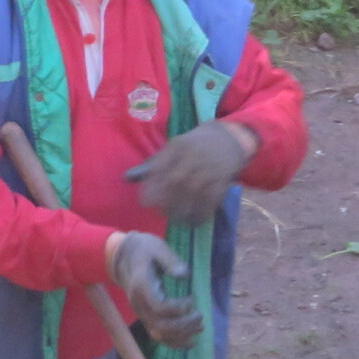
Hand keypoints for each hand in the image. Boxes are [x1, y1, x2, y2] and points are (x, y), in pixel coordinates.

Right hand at [108, 230, 202, 349]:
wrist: (122, 257)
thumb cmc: (143, 250)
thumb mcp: (158, 247)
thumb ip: (171, 261)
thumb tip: (185, 275)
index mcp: (142, 286)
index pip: (159, 307)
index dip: (178, 308)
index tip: (192, 299)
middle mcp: (139, 304)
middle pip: (160, 326)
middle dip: (183, 325)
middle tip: (200, 316)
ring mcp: (141, 313)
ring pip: (159, 335)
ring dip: (181, 335)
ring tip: (200, 327)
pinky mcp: (146, 316)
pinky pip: (158, 335)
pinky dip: (174, 342)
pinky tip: (190, 342)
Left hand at [124, 120, 252, 226]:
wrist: (231, 138)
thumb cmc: (196, 145)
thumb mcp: (175, 147)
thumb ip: (155, 164)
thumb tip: (127, 178)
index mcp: (178, 146)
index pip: (161, 167)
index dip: (151, 187)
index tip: (145, 202)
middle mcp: (193, 156)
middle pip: (176, 181)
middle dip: (166, 200)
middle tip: (161, 212)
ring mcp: (210, 168)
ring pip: (194, 191)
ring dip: (183, 209)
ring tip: (176, 219)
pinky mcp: (223, 179)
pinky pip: (211, 199)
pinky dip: (202, 212)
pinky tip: (194, 220)